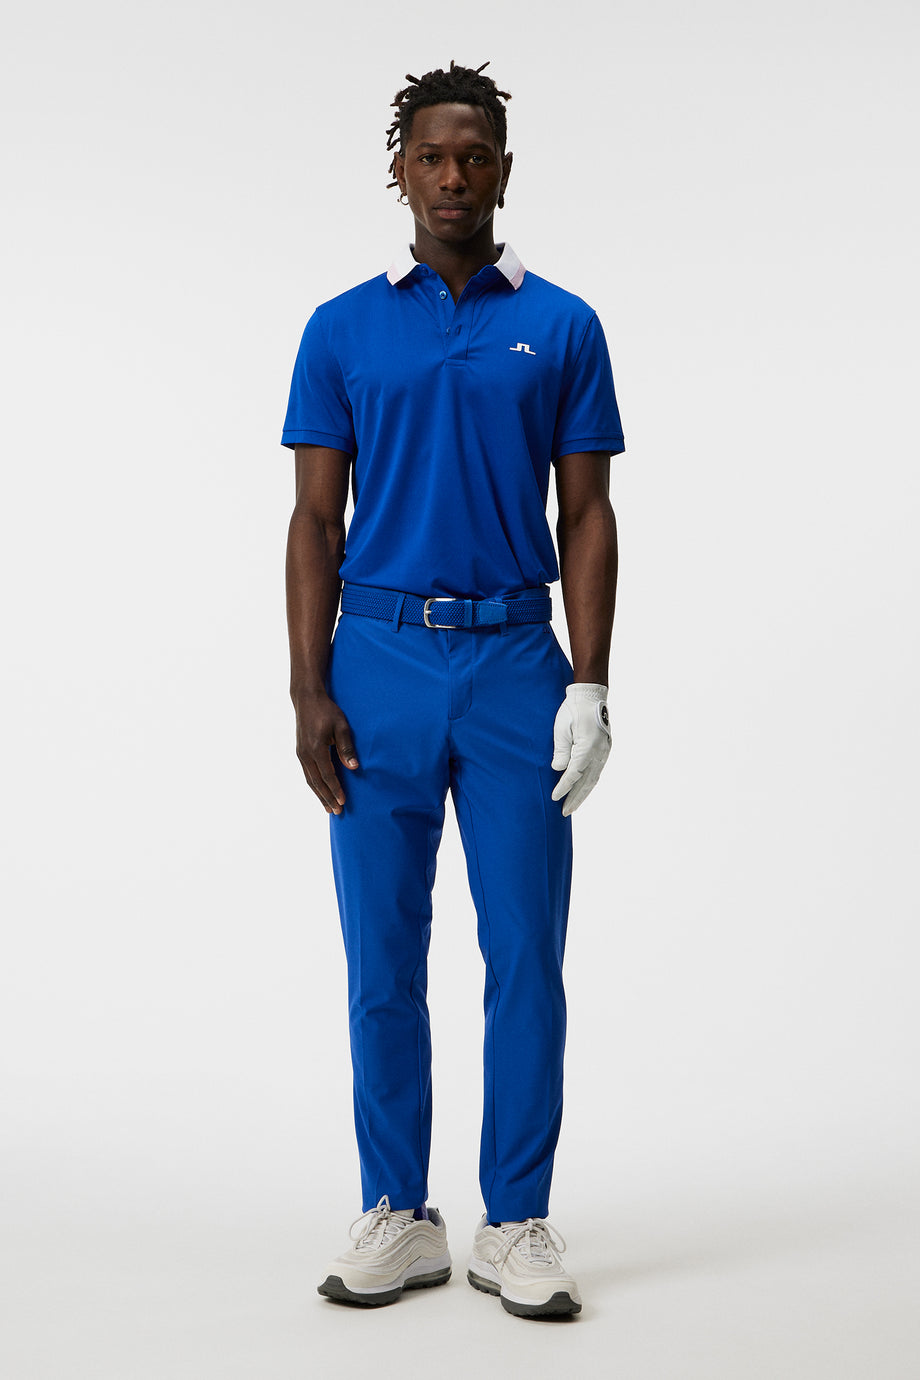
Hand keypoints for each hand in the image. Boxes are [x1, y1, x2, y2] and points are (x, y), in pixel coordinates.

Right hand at [292, 688, 358, 813]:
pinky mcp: (300, 752)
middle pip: (316, 782)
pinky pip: (307, 773)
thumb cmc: (327, 711)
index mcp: (316, 748)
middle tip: (336, 812)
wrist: (307, 699)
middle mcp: (305, 754)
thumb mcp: (341, 726)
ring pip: (310, 780)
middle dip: (327, 798)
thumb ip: (346, 747)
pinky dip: (314, 785)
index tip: (343, 802)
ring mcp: (301, 754)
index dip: (335, 790)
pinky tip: (320, 791)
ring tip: (328, 808)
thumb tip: (353, 767)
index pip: (327, 775)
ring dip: (319, 795)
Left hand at [551, 683, 610, 816]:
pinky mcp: (604, 750)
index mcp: (588, 748)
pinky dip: (589, 784)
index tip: (554, 797)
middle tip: (564, 812)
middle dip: (575, 798)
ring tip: (573, 806)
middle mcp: (599, 753)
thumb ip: (560, 750)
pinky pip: (596, 772)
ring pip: (593, 779)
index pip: (574, 774)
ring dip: (583, 794)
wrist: (591, 696)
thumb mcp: (561, 728)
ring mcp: (604, 752)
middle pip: (586, 782)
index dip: (564, 787)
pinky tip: (582, 790)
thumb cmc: (573, 710)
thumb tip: (558, 770)